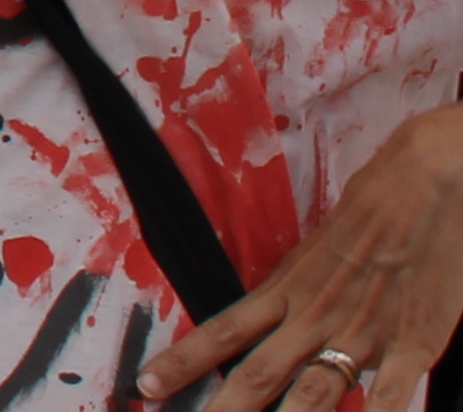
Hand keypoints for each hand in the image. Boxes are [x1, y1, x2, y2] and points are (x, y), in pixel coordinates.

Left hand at [144, 107, 462, 411]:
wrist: (424, 182)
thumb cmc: (368, 213)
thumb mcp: (315, 254)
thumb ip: (294, 297)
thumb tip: (273, 327)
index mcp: (286, 290)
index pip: (222, 331)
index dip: (183, 363)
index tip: (147, 387)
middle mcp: (315, 315)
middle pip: (258, 373)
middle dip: (225, 409)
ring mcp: (363, 332)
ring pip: (315, 392)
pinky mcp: (414, 341)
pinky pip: (393, 393)